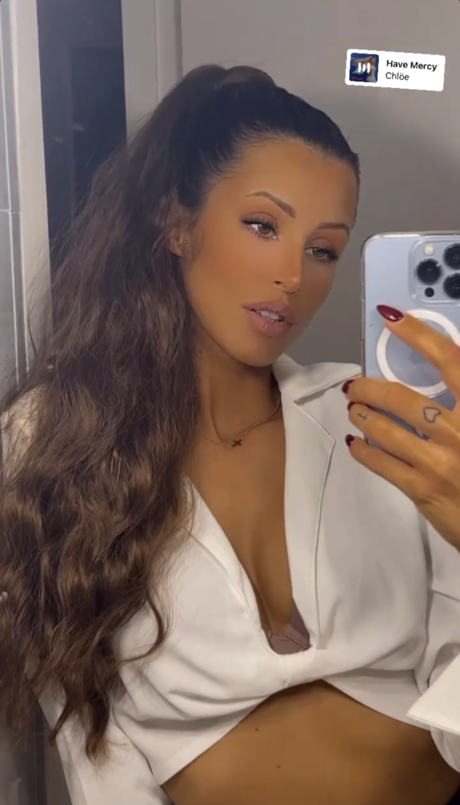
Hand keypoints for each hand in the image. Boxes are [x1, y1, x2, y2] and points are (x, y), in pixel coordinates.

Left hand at [343, 304, 459, 550]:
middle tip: (357, 385)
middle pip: (403, 398)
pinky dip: (364, 450)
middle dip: (372, 388)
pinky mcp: (423, 490)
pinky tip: (356, 442)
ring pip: (386, 429)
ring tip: (355, 408)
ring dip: (364, 415)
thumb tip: (446, 374)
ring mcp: (439, 463)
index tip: (392, 318)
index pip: (450, 361)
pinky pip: (382, 464)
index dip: (419, 335)